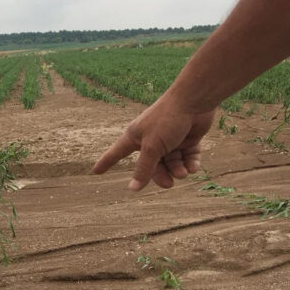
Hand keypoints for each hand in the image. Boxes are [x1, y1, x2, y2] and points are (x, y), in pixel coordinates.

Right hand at [92, 93, 213, 189]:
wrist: (194, 101)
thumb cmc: (167, 120)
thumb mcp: (152, 147)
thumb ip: (144, 169)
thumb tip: (133, 188)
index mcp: (135, 137)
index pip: (116, 153)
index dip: (106, 163)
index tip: (95, 172)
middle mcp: (150, 140)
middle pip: (151, 166)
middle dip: (161, 176)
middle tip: (169, 184)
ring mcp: (169, 140)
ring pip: (171, 163)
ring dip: (177, 170)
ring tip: (184, 173)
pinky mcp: (187, 139)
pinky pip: (186, 157)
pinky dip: (190, 163)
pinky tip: (193, 167)